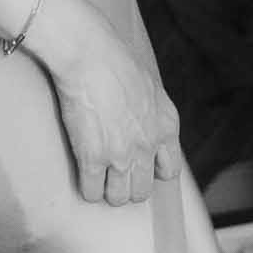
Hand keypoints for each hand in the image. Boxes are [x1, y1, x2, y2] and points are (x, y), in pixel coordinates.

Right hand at [26, 0, 181, 203]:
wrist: (91, 54)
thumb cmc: (117, 62)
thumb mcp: (150, 87)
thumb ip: (152, 115)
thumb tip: (144, 130)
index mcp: (166, 125)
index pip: (170, 170)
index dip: (153, 172)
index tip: (139, 168)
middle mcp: (148, 144)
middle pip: (142, 191)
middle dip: (128, 186)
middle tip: (113, 173)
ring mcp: (121, 155)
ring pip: (118, 198)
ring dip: (106, 191)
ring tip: (97, 175)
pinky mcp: (93, 159)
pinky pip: (91, 193)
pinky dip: (86, 188)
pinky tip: (82, 172)